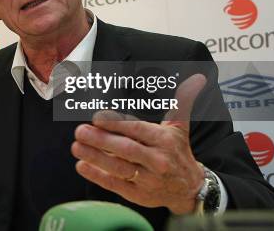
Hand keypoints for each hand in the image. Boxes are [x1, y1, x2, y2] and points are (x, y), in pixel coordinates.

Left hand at [71, 73, 206, 213]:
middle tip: (80, 131)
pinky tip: (82, 165)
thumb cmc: (177, 152)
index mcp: (164, 141)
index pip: (137, 130)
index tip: (97, 118)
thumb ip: (182, 101)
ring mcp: (148, 180)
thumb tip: (196, 78)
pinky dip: (98, 176)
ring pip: (119, 168)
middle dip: (101, 140)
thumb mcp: (179, 126)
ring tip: (76, 146)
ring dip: (95, 157)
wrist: (190, 188)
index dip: (116, 124)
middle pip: (126, 149)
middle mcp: (157, 160)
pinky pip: (116, 185)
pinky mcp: (139, 195)